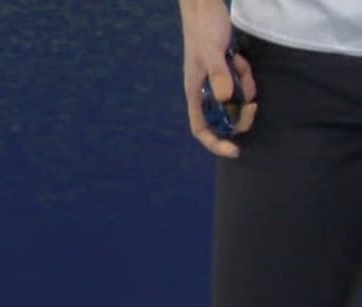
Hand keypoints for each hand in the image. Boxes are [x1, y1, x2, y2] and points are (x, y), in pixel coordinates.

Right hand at [181, 0, 254, 156]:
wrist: (205, 8)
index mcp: (194, 93)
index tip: (235, 150)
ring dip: (245, 88)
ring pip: (236, 98)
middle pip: (223, 117)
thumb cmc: (202, 31)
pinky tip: (240, 58)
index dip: (216, 142)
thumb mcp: (212, 52)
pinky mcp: (226, 71)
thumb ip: (219, 75)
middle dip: (240, 115)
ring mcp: (216, 81)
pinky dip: (246, 75)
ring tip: (242, 67)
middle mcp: (204, 91)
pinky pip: (240, 82)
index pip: (202, 128)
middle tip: (254, 107)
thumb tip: (227, 99)